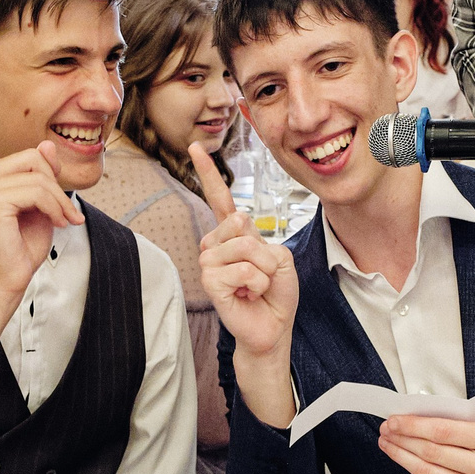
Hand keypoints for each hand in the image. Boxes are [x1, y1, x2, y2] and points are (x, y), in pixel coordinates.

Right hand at [0, 87, 82, 350]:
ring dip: (59, 201)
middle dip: (56, 187)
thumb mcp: (42, 204)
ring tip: (60, 221)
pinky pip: (38, 189)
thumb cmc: (21, 246)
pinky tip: (56, 224)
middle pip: (34, 157)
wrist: (8, 279)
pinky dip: (56, 207)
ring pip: (39, 174)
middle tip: (63, 214)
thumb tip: (43, 147)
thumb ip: (42, 174)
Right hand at [189, 145, 300, 422]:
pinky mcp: (210, 282)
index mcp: (232, 234)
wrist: (274, 326)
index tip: (195, 147)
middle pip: (240, 223)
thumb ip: (260, 240)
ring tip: (255, 286)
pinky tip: (248, 294)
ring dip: (262, 270)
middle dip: (263, 250)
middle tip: (261, 274)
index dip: (207, 173)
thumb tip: (236, 232)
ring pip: (243, 247)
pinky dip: (256, 282)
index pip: (219, 199)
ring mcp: (209, 262)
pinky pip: (243, 269)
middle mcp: (214, 244)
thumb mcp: (279, 258)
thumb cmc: (275, 293)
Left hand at [378, 416, 474, 473]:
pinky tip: (401, 458)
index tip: (395, 419)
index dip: (415, 425)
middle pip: (433, 451)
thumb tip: (410, 418)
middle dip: (404, 438)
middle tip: (386, 429)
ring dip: (401, 454)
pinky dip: (410, 468)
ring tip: (387, 442)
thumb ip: (452, 424)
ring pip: (426, 470)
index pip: (445, 431)